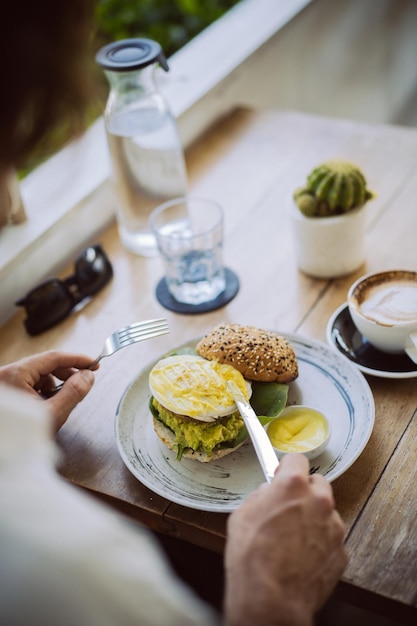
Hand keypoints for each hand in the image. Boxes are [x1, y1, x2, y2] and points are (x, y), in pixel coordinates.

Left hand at [0, 351, 95, 432]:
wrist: (6, 455)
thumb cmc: (19, 438)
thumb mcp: (53, 414)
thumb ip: (73, 392)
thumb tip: (87, 376)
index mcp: (16, 374)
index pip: (53, 357)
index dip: (77, 359)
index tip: (93, 364)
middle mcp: (8, 374)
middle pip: (46, 365)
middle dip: (67, 375)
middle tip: (84, 383)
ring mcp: (8, 384)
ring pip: (40, 376)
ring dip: (55, 386)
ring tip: (60, 403)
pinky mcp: (10, 394)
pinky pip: (32, 385)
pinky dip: (45, 393)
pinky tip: (48, 407)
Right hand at [224, 453, 347, 625]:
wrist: (270, 600)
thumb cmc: (252, 558)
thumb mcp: (242, 516)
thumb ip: (260, 497)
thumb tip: (267, 494)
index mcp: (292, 485)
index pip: (297, 459)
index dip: (287, 466)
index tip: (283, 472)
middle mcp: (319, 501)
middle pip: (317, 483)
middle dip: (304, 492)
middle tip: (288, 507)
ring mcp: (334, 526)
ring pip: (326, 512)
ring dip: (313, 518)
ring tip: (292, 539)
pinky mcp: (342, 551)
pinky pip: (331, 538)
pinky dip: (320, 543)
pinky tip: (302, 556)